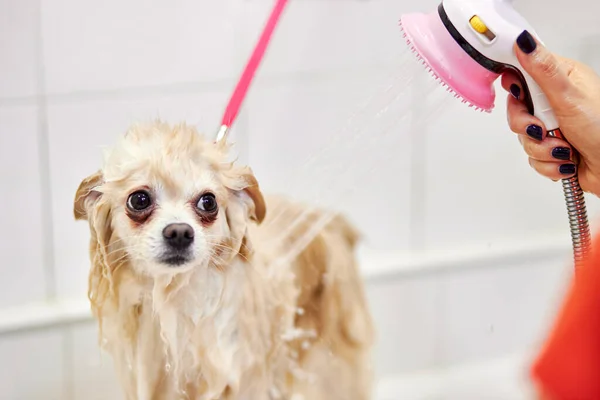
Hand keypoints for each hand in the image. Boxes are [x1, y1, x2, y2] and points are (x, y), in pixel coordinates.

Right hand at [502, 30, 599, 196]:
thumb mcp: (570, 96)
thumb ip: (543, 70)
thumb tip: (524, 42)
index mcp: (561, 80)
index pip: (522, 72)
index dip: (513, 84)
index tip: (519, 93)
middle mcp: (555, 102)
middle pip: (516, 110)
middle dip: (527, 126)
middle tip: (542, 128)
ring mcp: (552, 126)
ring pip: (523, 137)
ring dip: (542, 149)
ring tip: (564, 149)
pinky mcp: (551, 149)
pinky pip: (532, 157)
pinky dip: (548, 164)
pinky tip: (565, 161)